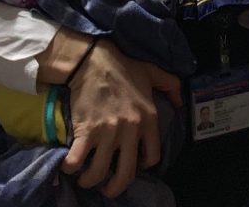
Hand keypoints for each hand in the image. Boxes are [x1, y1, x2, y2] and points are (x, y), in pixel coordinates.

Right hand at [61, 39, 181, 196]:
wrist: (93, 60)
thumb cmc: (123, 66)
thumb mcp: (153, 72)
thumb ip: (170, 85)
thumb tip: (180, 102)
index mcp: (149, 118)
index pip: (153, 156)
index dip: (143, 164)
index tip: (134, 163)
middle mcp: (131, 130)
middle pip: (126, 173)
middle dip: (116, 187)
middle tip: (108, 188)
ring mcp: (108, 132)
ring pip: (100, 171)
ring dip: (90, 180)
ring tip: (86, 179)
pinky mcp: (87, 131)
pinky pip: (77, 160)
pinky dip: (70, 167)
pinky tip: (68, 166)